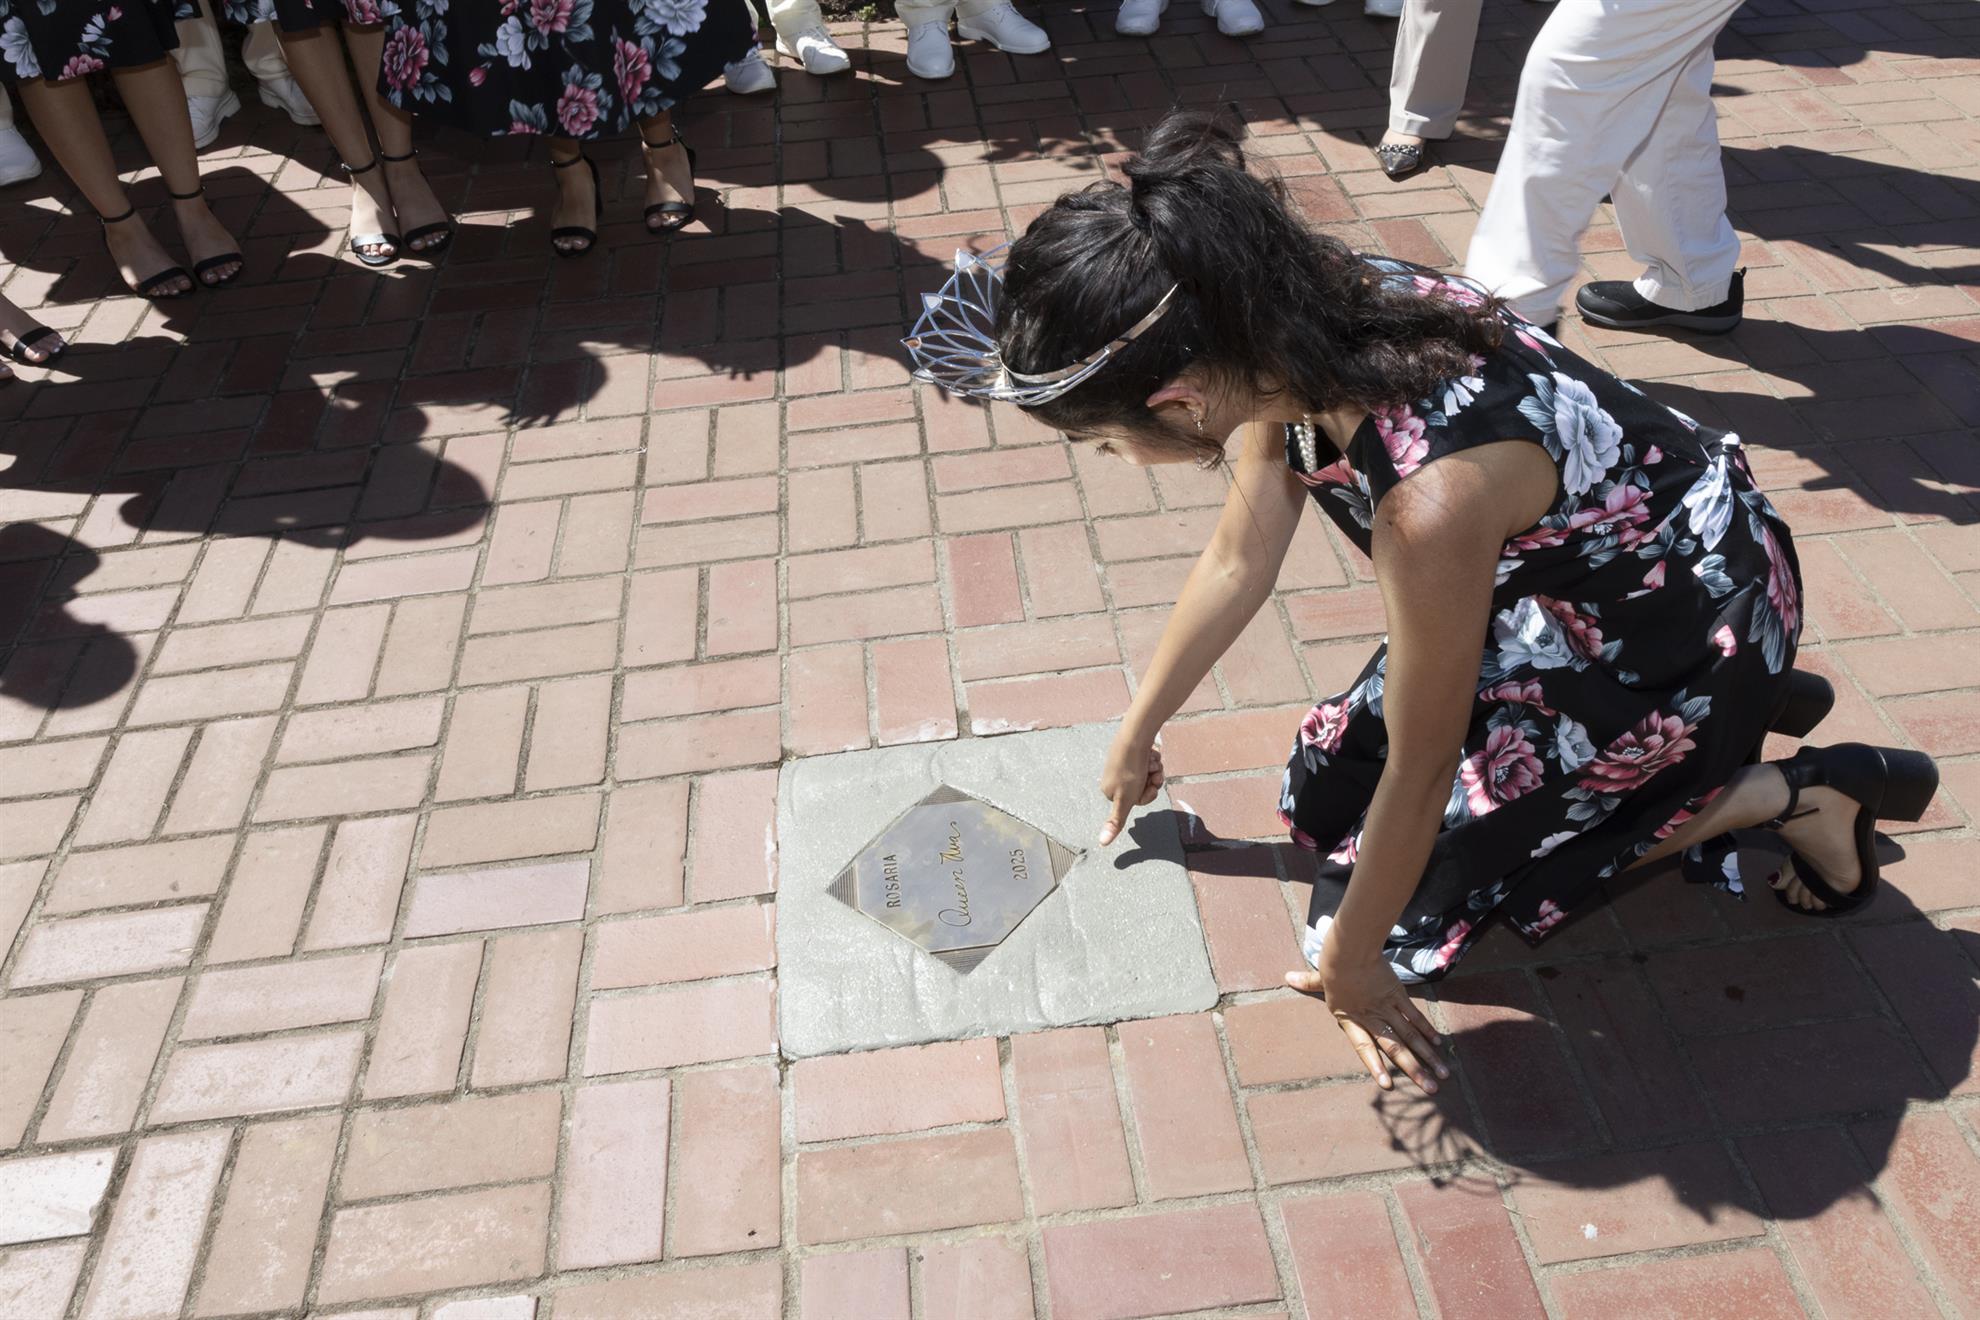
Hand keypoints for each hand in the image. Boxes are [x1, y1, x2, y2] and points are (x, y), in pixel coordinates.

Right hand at [1098, 725, 1163, 845]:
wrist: (1135, 736)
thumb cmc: (1129, 768)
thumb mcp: (1125, 799)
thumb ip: (1116, 821)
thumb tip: (1102, 843)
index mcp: (1109, 791)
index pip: (1137, 801)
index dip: (1146, 794)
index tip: (1146, 787)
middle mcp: (1115, 778)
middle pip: (1143, 787)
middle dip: (1152, 780)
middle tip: (1151, 772)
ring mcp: (1124, 764)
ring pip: (1148, 775)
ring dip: (1154, 770)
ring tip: (1150, 761)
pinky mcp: (1132, 753)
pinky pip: (1148, 762)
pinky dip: (1153, 759)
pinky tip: (1149, 753)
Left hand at [1287, 948, 1447, 1093]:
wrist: (1350, 948)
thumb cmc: (1333, 964)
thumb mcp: (1319, 978)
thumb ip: (1307, 983)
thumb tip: (1287, 977)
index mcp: (1349, 1018)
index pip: (1364, 1048)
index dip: (1375, 1066)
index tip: (1388, 1085)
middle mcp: (1370, 1017)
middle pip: (1395, 1048)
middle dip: (1414, 1070)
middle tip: (1431, 1088)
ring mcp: (1386, 1007)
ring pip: (1410, 1036)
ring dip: (1427, 1055)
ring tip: (1442, 1073)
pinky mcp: (1398, 994)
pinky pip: (1415, 1016)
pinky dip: (1427, 1030)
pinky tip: (1439, 1044)